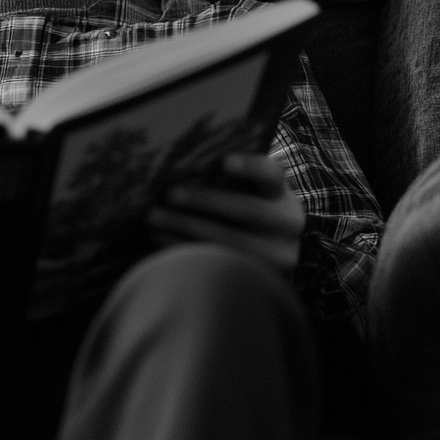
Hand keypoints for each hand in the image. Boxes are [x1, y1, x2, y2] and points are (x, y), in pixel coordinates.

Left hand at [146, 152, 304, 275]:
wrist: (277, 251)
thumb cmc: (248, 207)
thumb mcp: (251, 191)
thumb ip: (228, 177)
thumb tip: (183, 160)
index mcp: (281, 193)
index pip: (271, 174)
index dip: (250, 167)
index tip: (224, 160)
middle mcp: (286, 224)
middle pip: (248, 210)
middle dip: (205, 202)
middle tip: (169, 195)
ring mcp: (278, 255)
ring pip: (231, 242)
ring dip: (186, 228)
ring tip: (153, 218)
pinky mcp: (258, 278)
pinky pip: (220, 264)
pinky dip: (185, 248)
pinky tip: (159, 238)